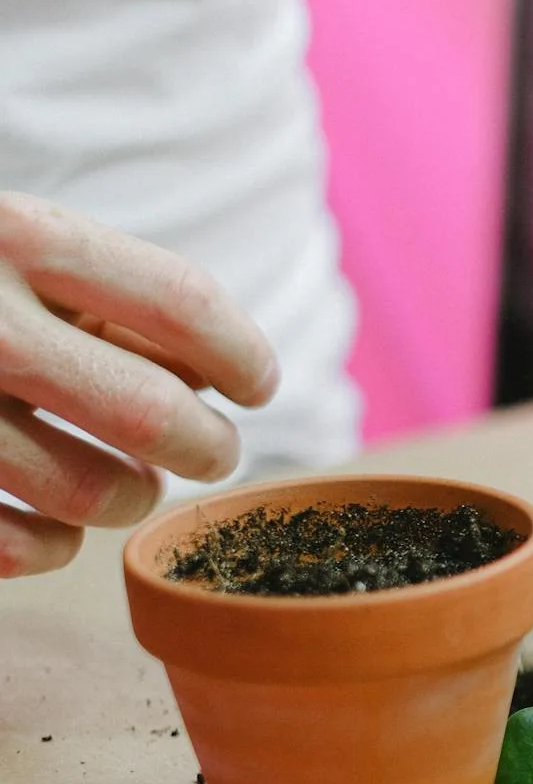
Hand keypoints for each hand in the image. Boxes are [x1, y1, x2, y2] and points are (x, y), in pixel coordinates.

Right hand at [0, 193, 278, 575]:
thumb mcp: (12, 246)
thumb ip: (106, 297)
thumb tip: (214, 376)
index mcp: (15, 234)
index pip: (183, 303)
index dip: (243, 354)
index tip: (257, 386)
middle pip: (154, 412)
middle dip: (207, 445)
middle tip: (212, 451)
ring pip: (97, 492)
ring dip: (132, 496)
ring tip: (129, 484)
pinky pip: (23, 548)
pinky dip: (53, 547)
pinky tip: (52, 528)